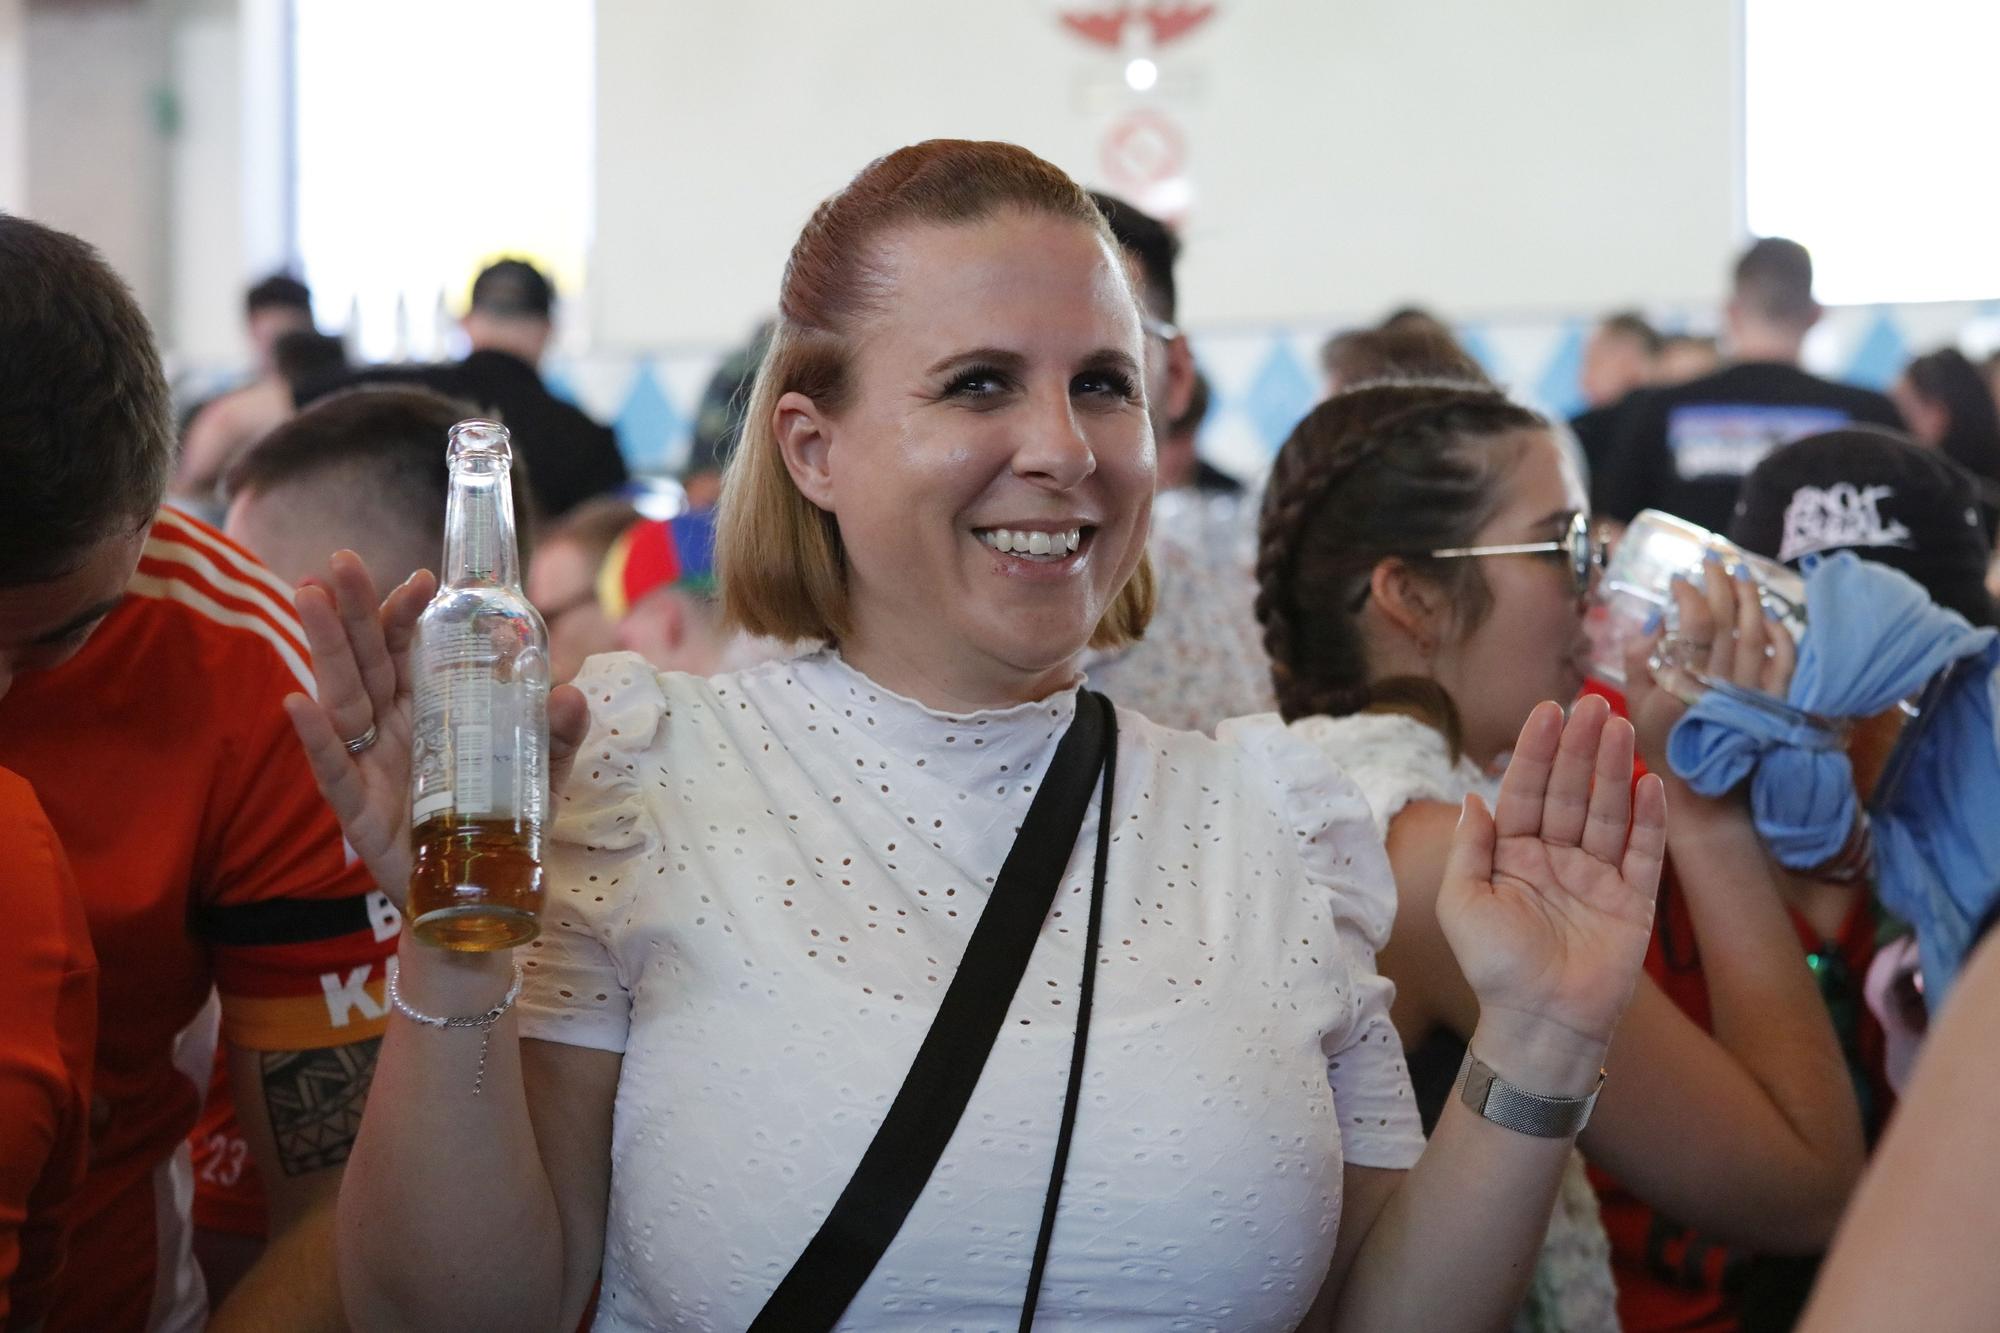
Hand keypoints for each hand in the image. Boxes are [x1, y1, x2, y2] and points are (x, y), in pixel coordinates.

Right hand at [282, 551, 589, 905]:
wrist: (478, 894)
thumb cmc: (500, 821)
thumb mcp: (542, 773)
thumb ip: (557, 734)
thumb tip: (570, 696)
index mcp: (429, 706)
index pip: (409, 647)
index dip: (408, 612)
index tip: (423, 579)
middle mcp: (391, 726)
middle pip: (367, 658)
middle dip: (353, 610)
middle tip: (342, 561)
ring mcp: (369, 764)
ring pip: (341, 697)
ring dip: (324, 648)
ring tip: (309, 598)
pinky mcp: (358, 809)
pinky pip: (332, 768)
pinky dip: (316, 737)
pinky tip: (295, 701)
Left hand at [1438, 696, 1667, 1082]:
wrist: (1540, 1023)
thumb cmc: (1493, 967)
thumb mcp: (1461, 902)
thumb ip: (1468, 847)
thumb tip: (1472, 795)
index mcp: (1513, 856)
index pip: (1527, 791)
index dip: (1537, 751)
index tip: (1549, 710)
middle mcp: (1557, 859)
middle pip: (1571, 793)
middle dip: (1580, 748)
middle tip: (1594, 704)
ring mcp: (1597, 879)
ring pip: (1608, 812)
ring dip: (1614, 770)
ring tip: (1621, 727)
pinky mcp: (1633, 903)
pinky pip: (1644, 854)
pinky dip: (1648, 819)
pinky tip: (1649, 783)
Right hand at [1626, 557, 1797, 774]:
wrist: (1705, 795)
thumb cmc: (1664, 749)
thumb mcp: (1636, 707)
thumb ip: (1640, 663)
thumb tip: (1656, 622)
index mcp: (1687, 682)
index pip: (1697, 624)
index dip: (1690, 595)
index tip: (1677, 581)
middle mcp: (1725, 683)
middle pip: (1730, 620)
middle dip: (1721, 583)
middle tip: (1712, 560)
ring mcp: (1754, 692)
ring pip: (1759, 634)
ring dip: (1751, 599)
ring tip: (1741, 574)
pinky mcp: (1775, 704)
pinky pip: (1786, 661)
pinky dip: (1781, 635)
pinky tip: (1769, 616)